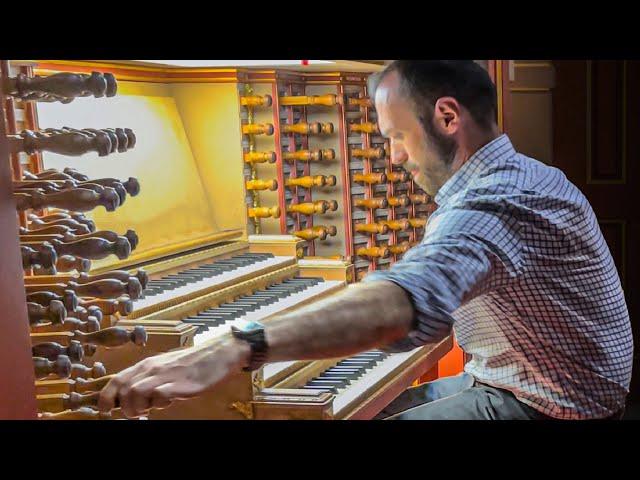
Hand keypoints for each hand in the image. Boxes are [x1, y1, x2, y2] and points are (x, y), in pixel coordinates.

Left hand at [97, 336, 250, 417]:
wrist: (218, 353)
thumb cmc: (193, 363)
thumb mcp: (165, 367)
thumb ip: (149, 379)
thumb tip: (132, 396)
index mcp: (147, 364)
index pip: (116, 380)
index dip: (106, 397)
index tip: (106, 410)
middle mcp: (152, 368)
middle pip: (123, 390)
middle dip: (126, 408)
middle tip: (139, 414)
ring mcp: (166, 375)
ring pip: (135, 393)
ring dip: (139, 408)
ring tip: (151, 409)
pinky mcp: (180, 384)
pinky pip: (159, 395)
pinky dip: (160, 403)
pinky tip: (169, 401)